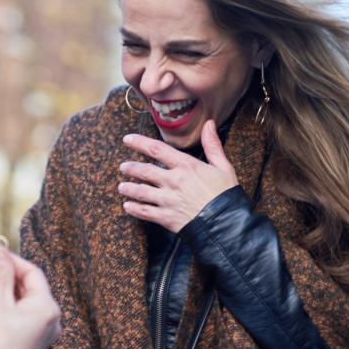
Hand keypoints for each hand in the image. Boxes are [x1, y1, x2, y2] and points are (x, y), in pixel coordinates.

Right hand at [0, 248, 59, 348]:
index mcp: (47, 307)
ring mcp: (42, 334)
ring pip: (17, 305)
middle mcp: (50, 320)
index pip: (30, 272)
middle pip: (24, 288)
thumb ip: (1, 274)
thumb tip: (0, 252)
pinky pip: (16, 322)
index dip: (8, 260)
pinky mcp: (32, 345)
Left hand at [118, 120, 237, 232]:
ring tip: (122, 187)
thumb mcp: (223, 167)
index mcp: (186, 166)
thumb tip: (209, 124)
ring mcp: (168, 200)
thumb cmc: (226, 195)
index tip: (127, 139)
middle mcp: (173, 181)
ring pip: (140, 191)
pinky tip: (127, 206)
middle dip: (130, 168)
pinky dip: (134, 208)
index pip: (157, 149)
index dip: (140, 142)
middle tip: (123, 167)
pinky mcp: (166, 217)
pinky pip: (144, 211)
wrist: (226, 224)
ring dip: (128, 188)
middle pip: (144, 171)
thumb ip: (212, 145)